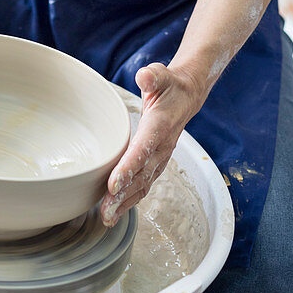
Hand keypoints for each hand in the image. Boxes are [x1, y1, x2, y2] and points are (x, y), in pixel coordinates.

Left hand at [99, 62, 201, 226]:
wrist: (187, 97)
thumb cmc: (170, 86)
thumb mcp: (161, 75)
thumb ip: (152, 76)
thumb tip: (144, 77)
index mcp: (161, 125)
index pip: (143, 150)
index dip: (128, 167)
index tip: (112, 184)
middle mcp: (162, 146)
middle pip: (141, 175)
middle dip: (123, 195)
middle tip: (105, 211)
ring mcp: (160, 157)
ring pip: (143, 184)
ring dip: (125, 202)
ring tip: (107, 217)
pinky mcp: (156, 163)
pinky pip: (144, 184)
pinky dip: (131, 199)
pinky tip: (116, 211)